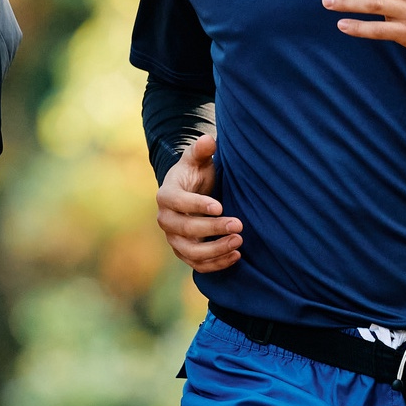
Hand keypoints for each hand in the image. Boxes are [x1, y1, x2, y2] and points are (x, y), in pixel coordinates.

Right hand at [155, 134, 242, 272]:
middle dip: (213, 229)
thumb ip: (201, 150)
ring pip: (191, 252)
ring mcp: (174, 239)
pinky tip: (236, 255)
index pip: (177, 202)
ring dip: (216, 250)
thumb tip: (208, 141)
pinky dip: (216, 264)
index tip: (220, 206)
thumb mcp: (196, 159)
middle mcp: (166, 219)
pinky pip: (198, 265)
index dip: (197, 205)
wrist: (189, 193)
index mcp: (166, 195)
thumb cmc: (194, 173)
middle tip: (239, 225)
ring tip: (239, 241)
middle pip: (186, 229)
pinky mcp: (184, 252)